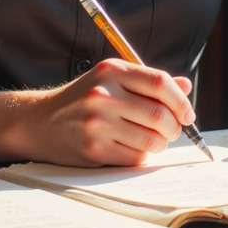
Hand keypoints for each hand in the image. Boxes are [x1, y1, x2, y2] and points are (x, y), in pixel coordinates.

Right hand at [18, 58, 194, 166]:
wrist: (40, 122)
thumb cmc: (83, 100)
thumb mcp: (110, 80)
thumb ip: (147, 82)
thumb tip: (186, 86)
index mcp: (111, 70)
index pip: (160, 83)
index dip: (181, 101)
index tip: (187, 114)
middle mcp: (103, 94)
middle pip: (159, 114)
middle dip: (174, 127)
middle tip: (171, 131)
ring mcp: (97, 123)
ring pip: (151, 139)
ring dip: (159, 144)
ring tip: (151, 140)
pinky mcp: (93, 149)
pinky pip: (135, 157)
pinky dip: (140, 156)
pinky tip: (129, 148)